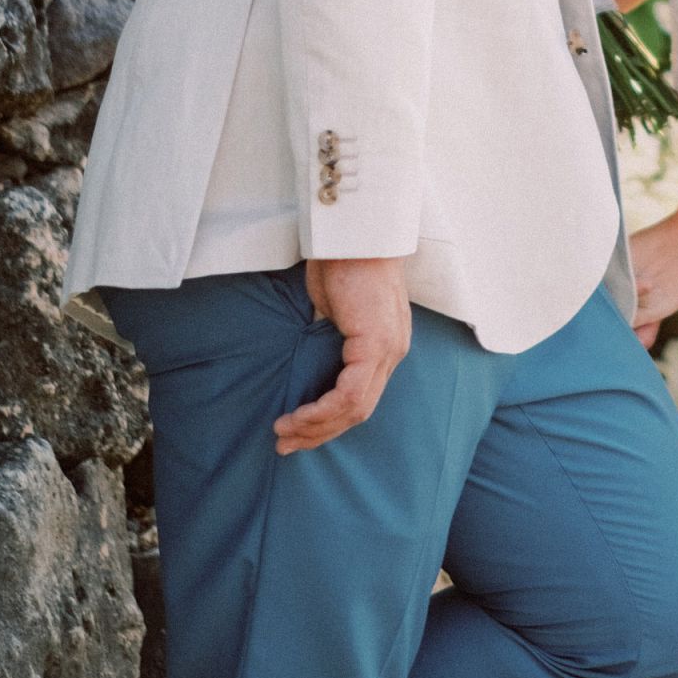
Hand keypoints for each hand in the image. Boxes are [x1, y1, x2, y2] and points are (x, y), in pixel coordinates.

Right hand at [274, 257, 413, 454]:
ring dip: (316, 427)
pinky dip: (322, 411)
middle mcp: (394, 352)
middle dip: (319, 433)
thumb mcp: (337, 309)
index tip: (298, 431)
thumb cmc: (344, 262)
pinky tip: (297, 417)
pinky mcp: (377, 345)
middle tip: (286, 444)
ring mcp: (389, 350)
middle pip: (360, 411)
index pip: (362, 397)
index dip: (329, 420)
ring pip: (355, 409)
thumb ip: (334, 339)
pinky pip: (350, 394)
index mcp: (387, 345)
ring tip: (284, 433)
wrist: (354, 233)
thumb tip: (315, 361)